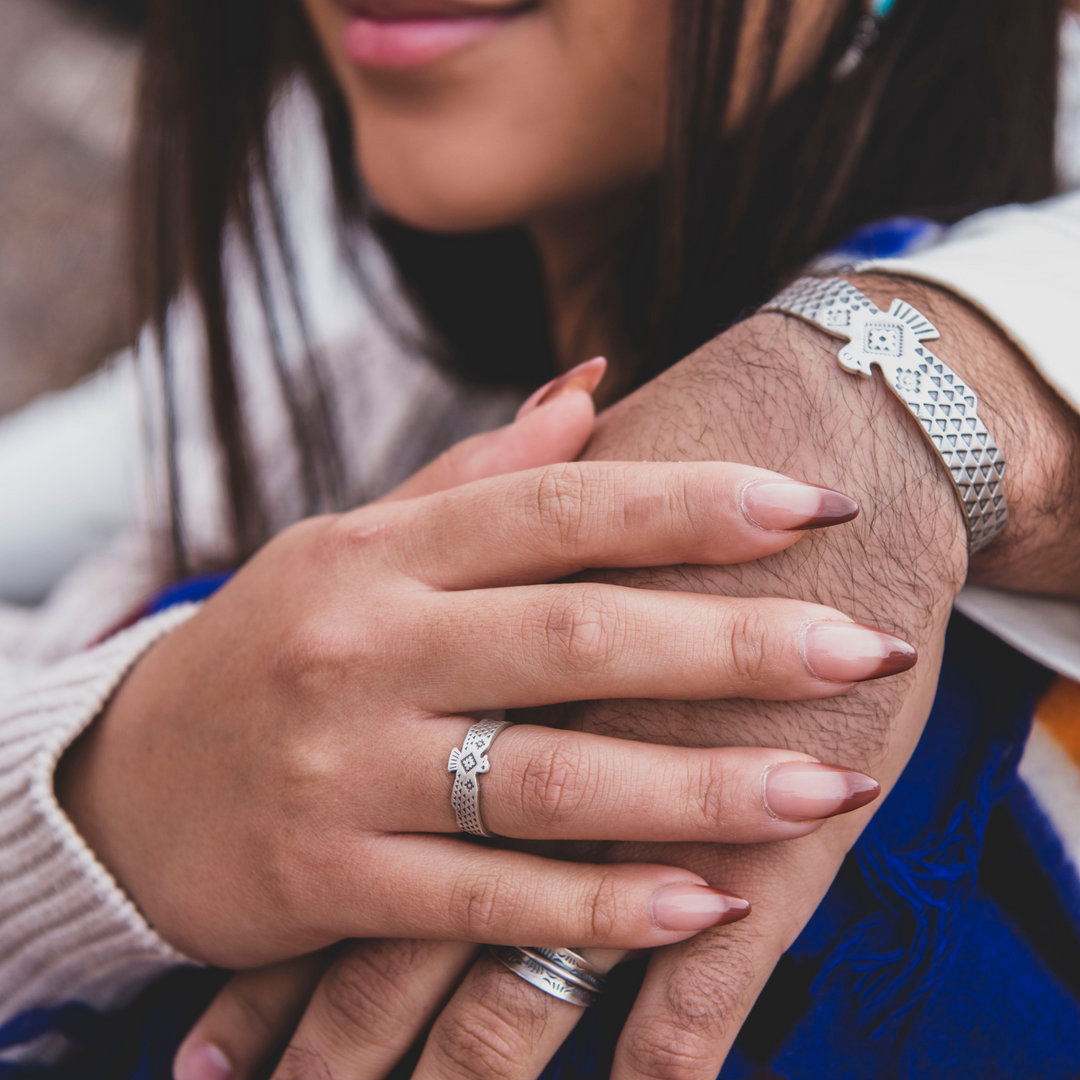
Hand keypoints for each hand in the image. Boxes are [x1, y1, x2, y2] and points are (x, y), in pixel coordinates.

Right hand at [252, 274, 1074, 1079]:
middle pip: (576, 636)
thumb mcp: (354, 547)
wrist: (124, 786)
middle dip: (736, 643)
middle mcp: (363, 649)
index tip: (811, 503)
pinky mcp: (332, 884)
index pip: (555, 509)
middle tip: (866, 646)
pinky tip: (708, 907)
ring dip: (701, 790)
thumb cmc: (275, 649)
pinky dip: (601, 910)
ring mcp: (346, 771)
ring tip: (830, 790)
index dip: (690, 502)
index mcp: (379, 554)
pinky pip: (489, 899)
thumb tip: (592, 384)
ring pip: (548, 780)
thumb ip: (474, 479)